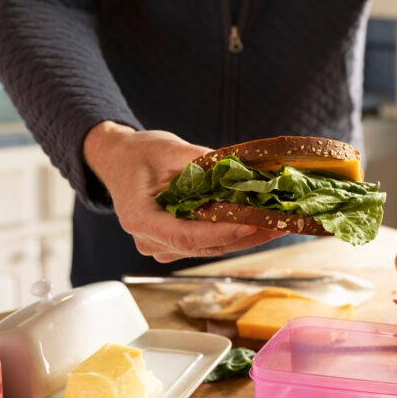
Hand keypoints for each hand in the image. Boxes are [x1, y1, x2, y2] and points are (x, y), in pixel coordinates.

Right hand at [83, 122, 283, 261]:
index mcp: (140, 219)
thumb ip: (202, 162)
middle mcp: (149, 240)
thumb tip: (240, 169)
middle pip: (203, 247)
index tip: (251, 224)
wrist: (118, 160)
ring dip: (244, 238)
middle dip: (244, 236)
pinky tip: (258, 224)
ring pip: (209, 248)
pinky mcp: (174, 243)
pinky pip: (207, 243)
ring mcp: (161, 246)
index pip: (185, 235)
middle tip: (278, 224)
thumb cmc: (137, 153)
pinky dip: (232, 234)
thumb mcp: (168, 149)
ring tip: (277, 224)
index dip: (221, 233)